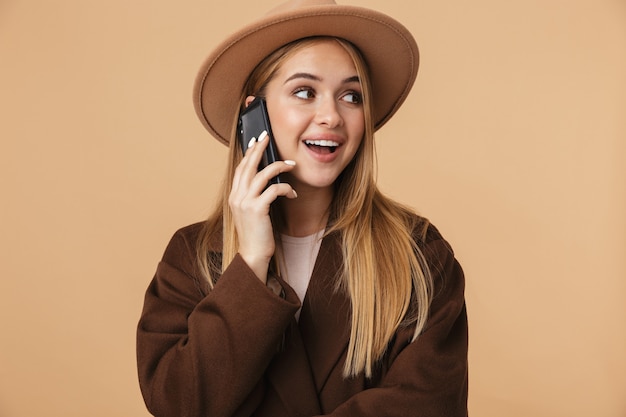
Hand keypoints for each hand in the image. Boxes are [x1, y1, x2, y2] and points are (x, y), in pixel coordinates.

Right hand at [229, 131, 296, 282]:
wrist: (253, 255)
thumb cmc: (256, 234)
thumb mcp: (252, 212)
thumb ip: (255, 196)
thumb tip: (268, 179)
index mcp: (234, 196)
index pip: (240, 168)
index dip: (248, 153)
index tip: (255, 141)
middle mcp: (237, 197)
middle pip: (247, 166)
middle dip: (259, 149)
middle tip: (268, 136)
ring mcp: (245, 203)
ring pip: (261, 174)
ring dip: (278, 166)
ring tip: (292, 163)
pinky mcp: (257, 209)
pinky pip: (273, 190)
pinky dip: (285, 188)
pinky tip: (292, 192)